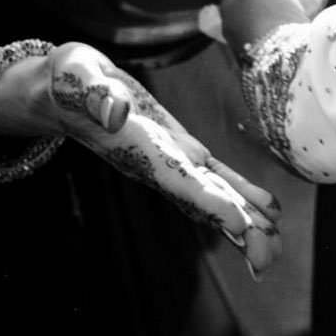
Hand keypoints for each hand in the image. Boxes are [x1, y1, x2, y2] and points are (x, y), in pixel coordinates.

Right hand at [0, 42, 283, 271]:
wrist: (60, 91)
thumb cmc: (67, 81)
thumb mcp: (75, 76)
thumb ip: (93, 93)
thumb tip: (115, 111)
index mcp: (138, 147)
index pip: (178, 179)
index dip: (209, 201)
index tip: (240, 225)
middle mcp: (156, 163)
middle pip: (201, 200)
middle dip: (234, 228)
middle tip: (268, 259)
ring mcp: (168, 160)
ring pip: (211, 195)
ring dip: (243, 220)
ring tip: (275, 248)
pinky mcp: (176, 149)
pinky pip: (212, 177)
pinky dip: (239, 194)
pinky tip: (264, 209)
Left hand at [217, 0, 313, 60]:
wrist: (289, 64)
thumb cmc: (269, 16)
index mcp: (227, 13)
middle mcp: (237, 33)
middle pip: (255, 6)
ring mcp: (256, 49)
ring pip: (271, 21)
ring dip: (285, 10)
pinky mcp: (275, 60)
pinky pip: (285, 35)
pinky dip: (295, 25)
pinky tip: (309, 19)